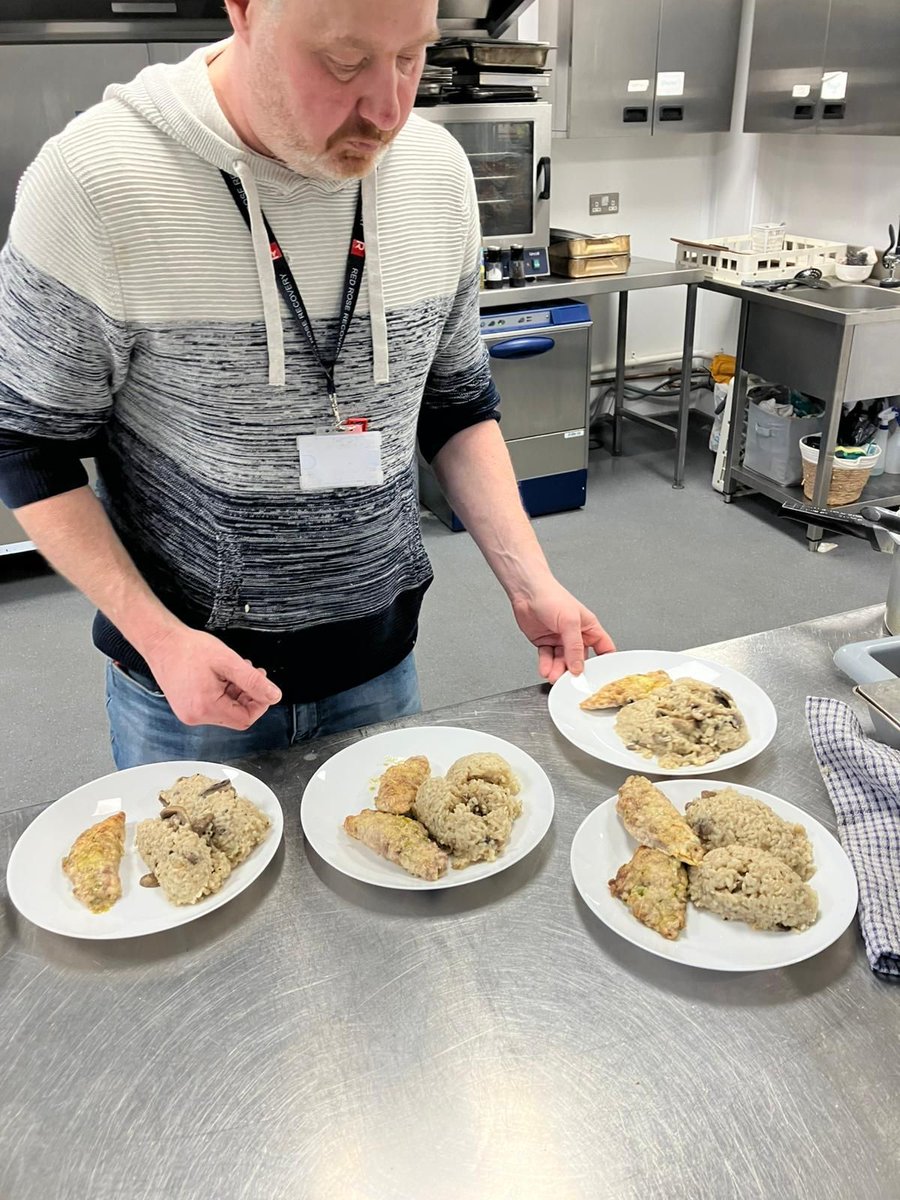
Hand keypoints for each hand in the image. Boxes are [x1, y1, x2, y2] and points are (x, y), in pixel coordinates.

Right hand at [143, 625, 282, 729]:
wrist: (162, 642)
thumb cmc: (188, 649)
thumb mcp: (228, 661)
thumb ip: (253, 681)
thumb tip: (273, 695)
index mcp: (206, 708)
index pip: (245, 719)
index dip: (260, 704)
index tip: (263, 687)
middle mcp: (195, 716)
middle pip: (236, 716)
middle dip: (248, 695)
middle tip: (252, 673)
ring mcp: (189, 713)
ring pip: (226, 711)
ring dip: (236, 692)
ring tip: (235, 671)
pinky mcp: (186, 707)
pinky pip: (213, 706)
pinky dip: (223, 693)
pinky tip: (222, 676)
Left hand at [511, 581, 614, 684]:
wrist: (526, 592)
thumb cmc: (551, 596)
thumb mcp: (569, 622)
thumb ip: (574, 647)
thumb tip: (578, 667)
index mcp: (589, 627)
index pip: (603, 648)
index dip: (604, 662)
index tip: (600, 676)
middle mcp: (576, 635)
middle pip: (579, 659)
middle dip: (574, 670)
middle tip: (570, 680)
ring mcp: (560, 640)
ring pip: (562, 661)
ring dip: (557, 670)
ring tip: (554, 676)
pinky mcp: (545, 643)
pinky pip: (548, 658)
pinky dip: (546, 665)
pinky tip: (545, 669)